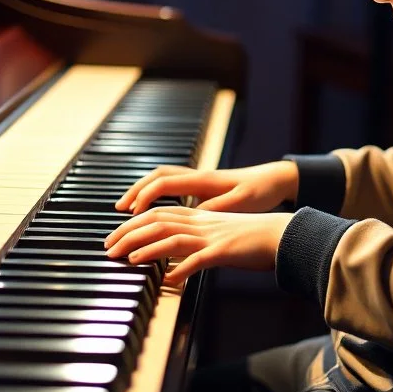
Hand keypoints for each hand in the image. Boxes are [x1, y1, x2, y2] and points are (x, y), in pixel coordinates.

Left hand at [104, 206, 293, 285]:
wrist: (282, 236)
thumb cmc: (252, 239)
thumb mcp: (218, 235)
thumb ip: (195, 243)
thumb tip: (174, 260)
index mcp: (199, 217)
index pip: (158, 213)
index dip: (133, 223)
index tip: (115, 237)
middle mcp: (202, 223)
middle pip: (158, 221)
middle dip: (129, 234)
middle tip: (109, 248)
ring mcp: (212, 236)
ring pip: (172, 237)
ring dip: (146, 248)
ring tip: (127, 259)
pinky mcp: (225, 252)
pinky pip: (198, 260)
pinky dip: (181, 269)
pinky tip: (167, 280)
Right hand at [114, 161, 298, 214]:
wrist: (273, 180)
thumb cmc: (259, 191)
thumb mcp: (241, 202)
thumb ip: (217, 209)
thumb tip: (194, 215)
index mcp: (203, 180)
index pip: (164, 182)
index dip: (145, 196)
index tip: (132, 212)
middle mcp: (196, 177)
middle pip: (156, 177)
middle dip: (135, 190)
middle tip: (119, 209)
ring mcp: (198, 181)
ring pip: (162, 179)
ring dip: (143, 191)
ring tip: (128, 210)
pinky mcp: (201, 188)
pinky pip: (171, 186)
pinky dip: (156, 195)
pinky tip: (151, 211)